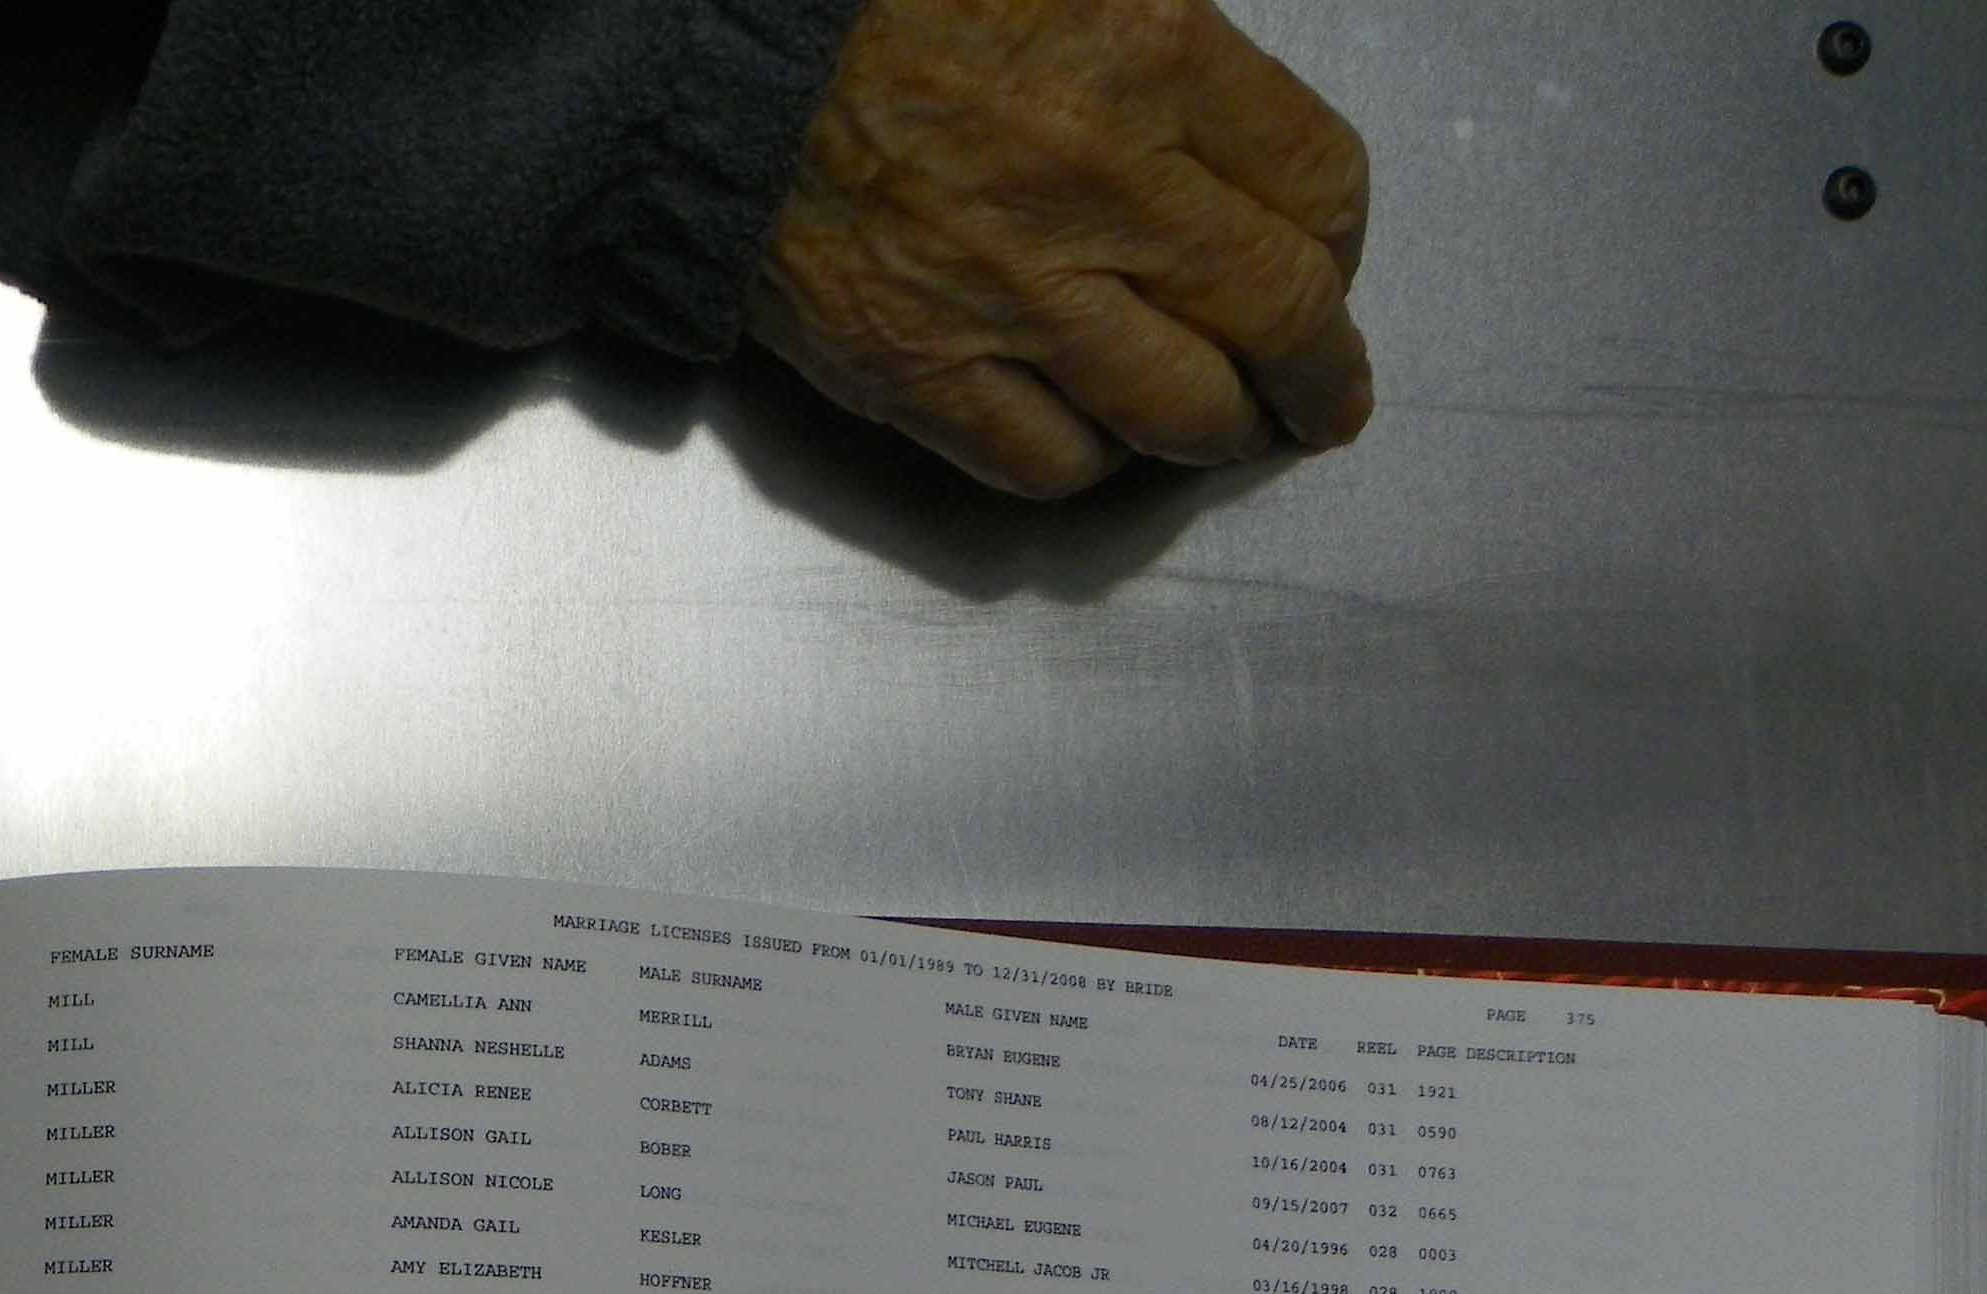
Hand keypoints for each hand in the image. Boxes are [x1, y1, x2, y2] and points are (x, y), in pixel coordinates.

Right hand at [747, 0, 1373, 498]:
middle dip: (1318, 374)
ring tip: (1225, 430)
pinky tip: (1097, 435)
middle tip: (1322, 398)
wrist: (734, 68)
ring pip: (1179, 410)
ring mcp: (1009, 292)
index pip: (1321, 188)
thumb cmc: (898, 9)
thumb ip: (1184, 66)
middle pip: (1278, 315)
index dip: (1345, 249)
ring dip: (1221, 433)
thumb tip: (1253, 168)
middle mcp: (1100, 183)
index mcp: (1154, 58)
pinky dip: (1093, 461)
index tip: (1331, 271)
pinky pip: (1048, 460)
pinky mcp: (919, 370)